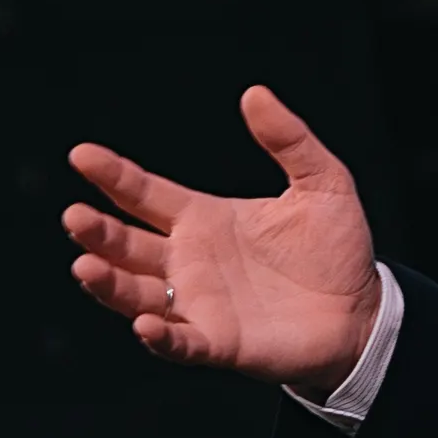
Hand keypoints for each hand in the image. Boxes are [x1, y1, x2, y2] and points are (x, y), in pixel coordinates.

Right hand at [63, 85, 382, 398]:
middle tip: (75, 216)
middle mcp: (188, 261)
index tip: (81, 154)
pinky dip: (159, 336)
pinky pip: (179, 342)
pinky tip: (143, 323)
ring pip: (136, 293)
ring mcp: (198, 305)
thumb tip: (255, 93)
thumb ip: (289, 140)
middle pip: (127, 245)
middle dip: (98, 232)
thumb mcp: (323, 183)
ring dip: (109, 283)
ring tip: (85, 264)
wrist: (362, 310)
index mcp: (204, 219)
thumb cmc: (335, 247)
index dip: (113, 176)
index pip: (145, 194)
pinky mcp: (218, 344)